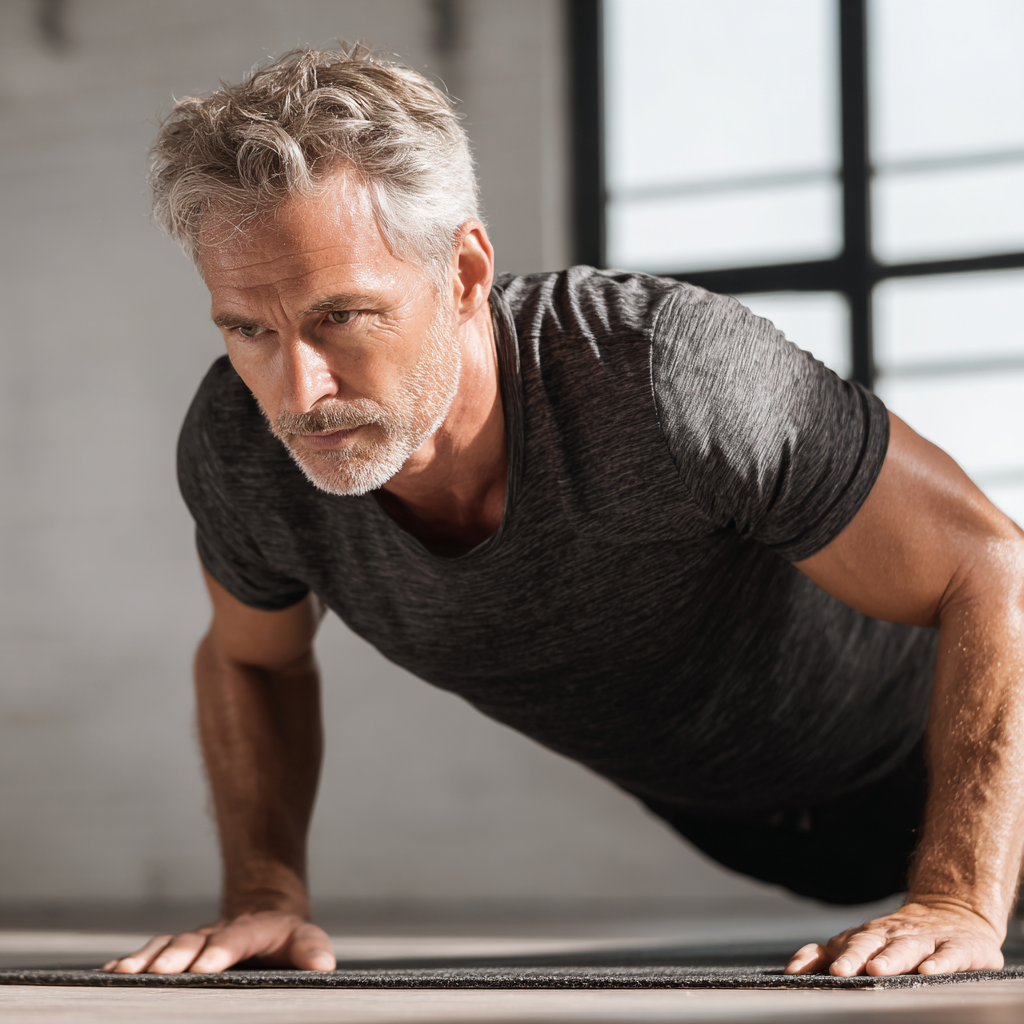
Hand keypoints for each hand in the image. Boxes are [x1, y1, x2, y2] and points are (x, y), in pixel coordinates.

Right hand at [100, 910, 335, 973]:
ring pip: (166, 945)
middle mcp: (217, 933)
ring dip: (145, 960)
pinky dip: (129, 964)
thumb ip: (311, 950)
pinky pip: (150, 954)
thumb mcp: (304, 939)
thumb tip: (324, 964)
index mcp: (251, 930)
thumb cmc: (285, 938)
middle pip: (194, 941)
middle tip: (160, 972)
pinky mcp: (174, 950)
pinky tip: (107, 977)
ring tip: (123, 975)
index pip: (236, 938)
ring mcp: (193, 940)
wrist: (262, 912)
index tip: (207, 965)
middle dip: (175, 956)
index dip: (222, 950)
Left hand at [785, 899, 1004, 976]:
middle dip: (855, 957)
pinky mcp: (959, 948)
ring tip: (878, 970)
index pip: (848, 945)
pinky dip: (939, 962)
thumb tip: (792, 969)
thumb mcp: (861, 943)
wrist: (955, 913)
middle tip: (842, 971)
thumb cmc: (899, 937)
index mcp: (869, 937)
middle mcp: (894, 936)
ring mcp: (926, 941)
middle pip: (871, 944)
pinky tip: (929, 971)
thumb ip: (823, 955)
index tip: (824, 971)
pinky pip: (949, 955)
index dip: (836, 957)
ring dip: (891, 958)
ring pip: (906, 948)